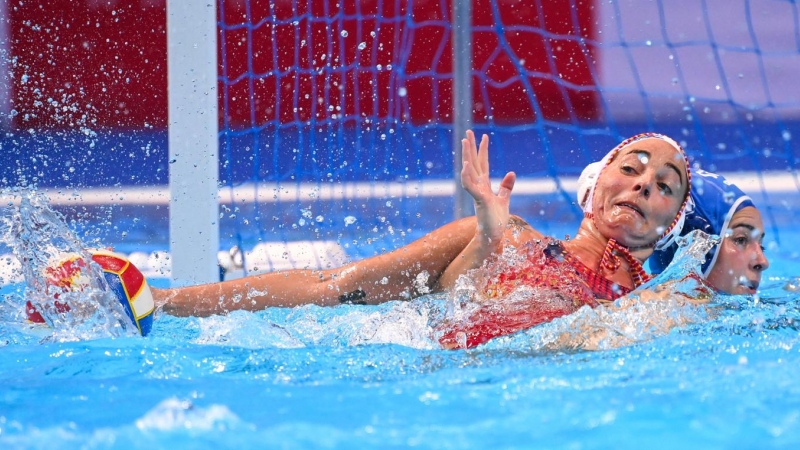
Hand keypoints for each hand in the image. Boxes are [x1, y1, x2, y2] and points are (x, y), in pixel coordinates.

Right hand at [460, 130, 515, 248]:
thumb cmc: (496, 220)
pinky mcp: (479, 200)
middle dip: (471, 147)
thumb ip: (506, 186)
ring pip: (470, 171)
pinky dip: (467, 176)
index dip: (483, 150)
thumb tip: (511, 173)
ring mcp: (477, 192)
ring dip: (467, 156)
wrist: (493, 236)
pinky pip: (470, 186)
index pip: (483, 163)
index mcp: (484, 185)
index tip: (484, 136)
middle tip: (468, 132)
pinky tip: (466, 165)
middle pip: (474, 163)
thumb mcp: (503, 199)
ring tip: (465, 142)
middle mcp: (479, 186)